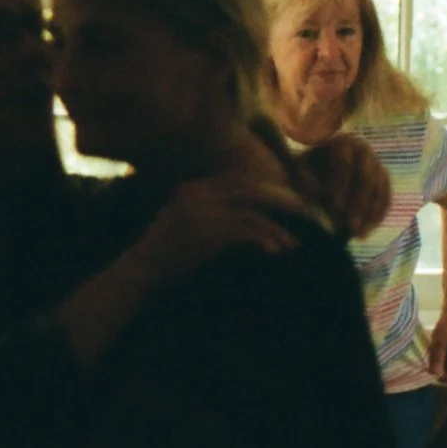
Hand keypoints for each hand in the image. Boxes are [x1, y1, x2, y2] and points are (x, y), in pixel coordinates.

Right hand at [130, 176, 303, 286]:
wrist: (143, 267)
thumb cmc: (166, 250)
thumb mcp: (183, 219)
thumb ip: (207, 208)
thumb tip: (242, 212)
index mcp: (194, 188)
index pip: (238, 180)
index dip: (265, 188)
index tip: (285, 201)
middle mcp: (199, 194)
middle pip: (250, 189)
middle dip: (280, 200)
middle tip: (302, 212)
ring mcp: (203, 211)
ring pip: (253, 212)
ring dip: (277, 229)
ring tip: (293, 244)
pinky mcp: (209, 231)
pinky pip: (248, 231)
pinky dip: (266, 240)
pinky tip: (275, 252)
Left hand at [297, 132, 392, 240]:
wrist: (320, 173)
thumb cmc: (306, 172)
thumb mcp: (300, 173)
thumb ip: (305, 180)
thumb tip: (316, 194)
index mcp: (341, 143)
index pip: (344, 162)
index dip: (340, 184)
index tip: (334, 206)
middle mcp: (364, 150)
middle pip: (365, 178)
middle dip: (357, 204)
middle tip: (349, 226)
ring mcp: (377, 165)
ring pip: (378, 191)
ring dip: (368, 215)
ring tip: (356, 235)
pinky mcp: (384, 181)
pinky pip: (385, 199)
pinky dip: (376, 217)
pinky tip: (366, 233)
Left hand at [427, 310, 446, 382]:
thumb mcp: (439, 343)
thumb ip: (438, 359)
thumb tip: (435, 375)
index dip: (443, 379)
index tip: (431, 372)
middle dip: (438, 372)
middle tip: (427, 364)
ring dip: (437, 365)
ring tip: (428, 356)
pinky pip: (445, 360)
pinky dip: (438, 359)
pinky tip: (431, 351)